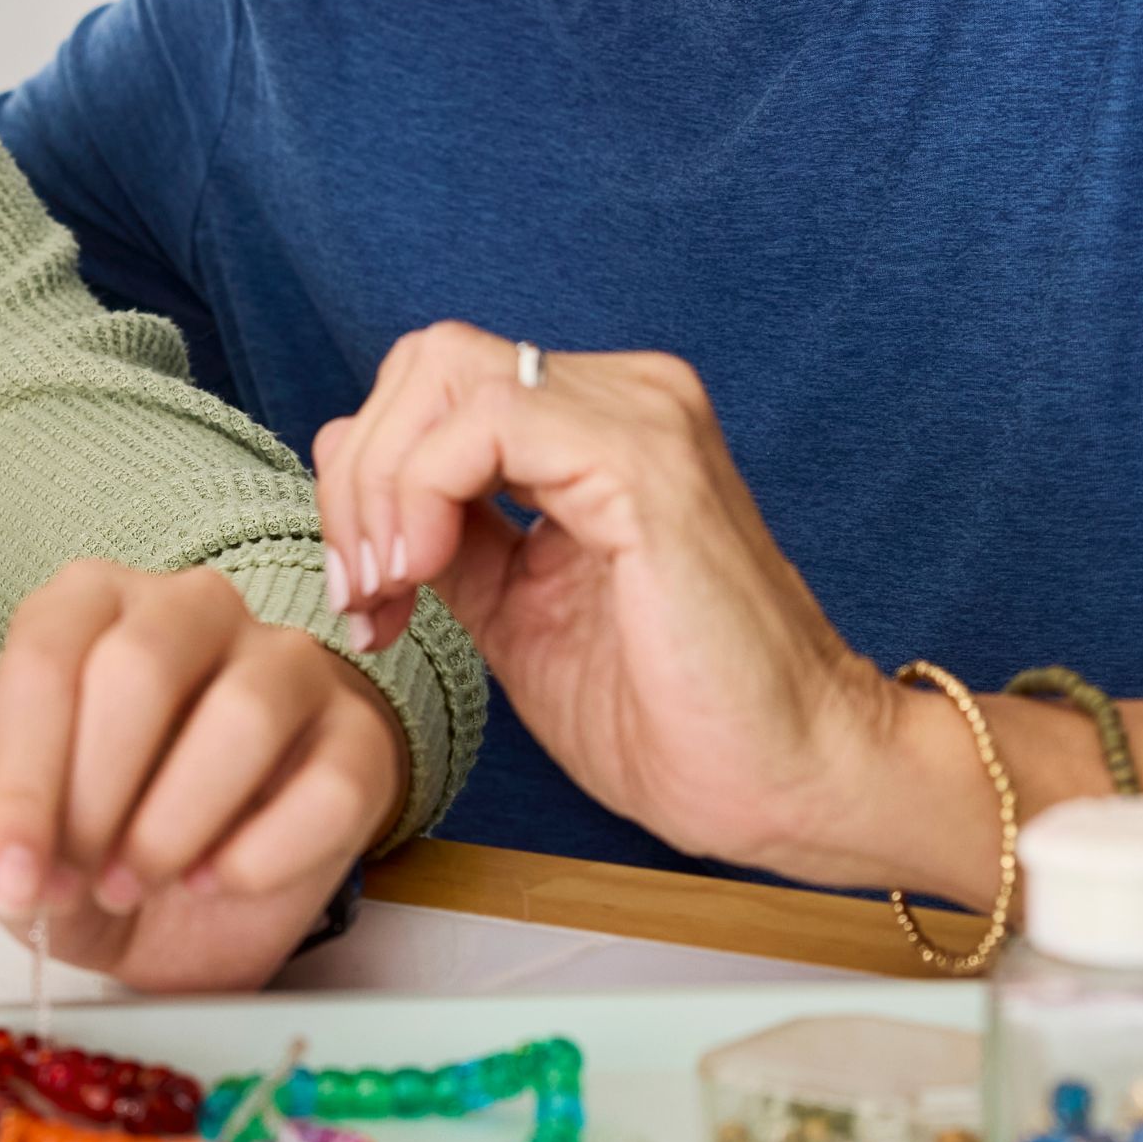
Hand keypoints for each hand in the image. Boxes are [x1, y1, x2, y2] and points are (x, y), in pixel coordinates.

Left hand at [0, 561, 404, 990]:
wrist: (223, 874)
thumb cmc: (114, 827)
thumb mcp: (27, 841)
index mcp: (90, 605)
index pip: (46, 658)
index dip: (23, 778)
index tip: (7, 880)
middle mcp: (191, 608)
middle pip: (139, 670)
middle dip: (93, 799)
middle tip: (68, 888)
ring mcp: (285, 663)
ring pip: (240, 714)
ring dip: (172, 826)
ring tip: (130, 886)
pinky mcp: (358, 738)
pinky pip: (324, 784)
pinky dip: (260, 853)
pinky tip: (213, 883)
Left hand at [316, 324, 897, 882]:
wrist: (785, 780)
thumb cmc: (673, 714)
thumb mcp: (517, 611)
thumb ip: (450, 540)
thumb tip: (357, 486)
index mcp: (599, 425)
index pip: (435, 386)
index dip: (368, 476)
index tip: (367, 597)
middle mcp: (626, 396)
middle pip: (427, 361)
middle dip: (359, 475)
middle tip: (366, 592)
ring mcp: (641, 417)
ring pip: (443, 374)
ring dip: (380, 487)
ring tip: (392, 592)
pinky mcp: (643, 464)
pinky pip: (484, 423)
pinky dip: (420, 493)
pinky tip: (422, 574)